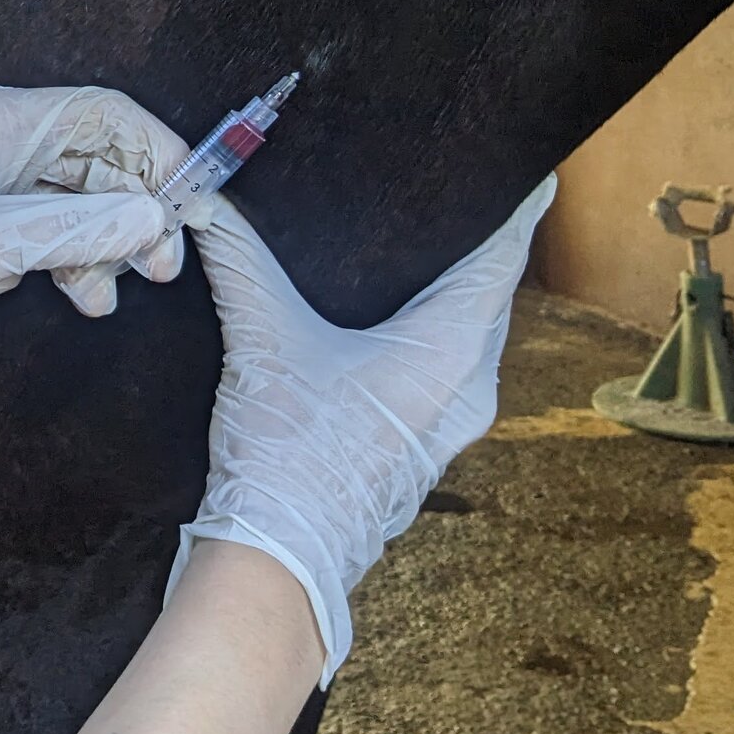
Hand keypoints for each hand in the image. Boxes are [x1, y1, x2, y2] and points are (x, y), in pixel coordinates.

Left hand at [0, 86, 184, 422]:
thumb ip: (71, 232)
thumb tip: (152, 218)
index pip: (104, 115)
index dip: (157, 153)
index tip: (192, 205)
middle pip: (98, 158)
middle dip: (137, 208)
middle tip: (162, 264)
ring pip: (78, 201)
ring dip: (106, 243)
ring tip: (114, 292)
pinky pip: (49, 232)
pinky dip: (73, 261)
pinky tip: (79, 295)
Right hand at [168, 178, 556, 681]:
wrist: (278, 560)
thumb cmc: (285, 452)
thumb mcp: (260, 339)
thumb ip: (237, 259)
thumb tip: (201, 197)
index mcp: (448, 352)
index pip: (498, 262)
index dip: (516, 213)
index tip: (533, 172)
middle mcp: (467, 388)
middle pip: (490, 301)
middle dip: (482, 251)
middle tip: (466, 199)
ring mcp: (449, 426)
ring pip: (470, 343)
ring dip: (456, 300)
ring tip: (427, 254)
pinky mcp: (420, 449)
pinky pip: (447, 375)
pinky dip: (433, 340)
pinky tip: (390, 327)